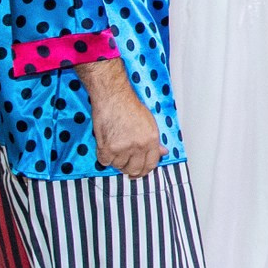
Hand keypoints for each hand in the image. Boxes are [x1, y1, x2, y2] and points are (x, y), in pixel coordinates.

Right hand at [79, 58, 162, 175]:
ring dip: (116, 160)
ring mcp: (123, 148)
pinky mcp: (107, 148)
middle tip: (125, 163)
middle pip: (135, 170)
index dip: (145, 170)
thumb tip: (163, 152)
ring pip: (118, 166)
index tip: (139, 171)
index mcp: (151, 140)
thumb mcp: (149, 122)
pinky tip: (106, 146)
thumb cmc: (129, 105)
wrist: (113, 96)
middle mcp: (139, 146)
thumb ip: (155, 141)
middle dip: (130, 169)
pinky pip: (105, 162)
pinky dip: (104, 156)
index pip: (151, 164)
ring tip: (115, 147)